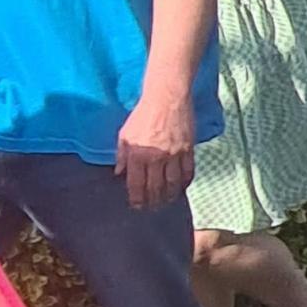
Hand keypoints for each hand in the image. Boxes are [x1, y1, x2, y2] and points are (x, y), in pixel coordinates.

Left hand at [116, 86, 195, 208]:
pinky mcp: (188, 149)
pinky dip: (185, 182)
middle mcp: (156, 157)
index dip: (137, 198)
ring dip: (169, 195)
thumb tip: (119, 173)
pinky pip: (188, 171)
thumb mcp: (125, 134)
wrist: (167, 98)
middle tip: (152, 207)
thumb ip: (122, 155)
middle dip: (153, 201)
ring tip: (167, 201)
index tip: (137, 206)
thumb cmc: (143, 115)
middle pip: (155, 187)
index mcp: (138, 154)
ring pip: (173, 183)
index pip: (137, 184)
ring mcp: (174, 154)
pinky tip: (181, 187)